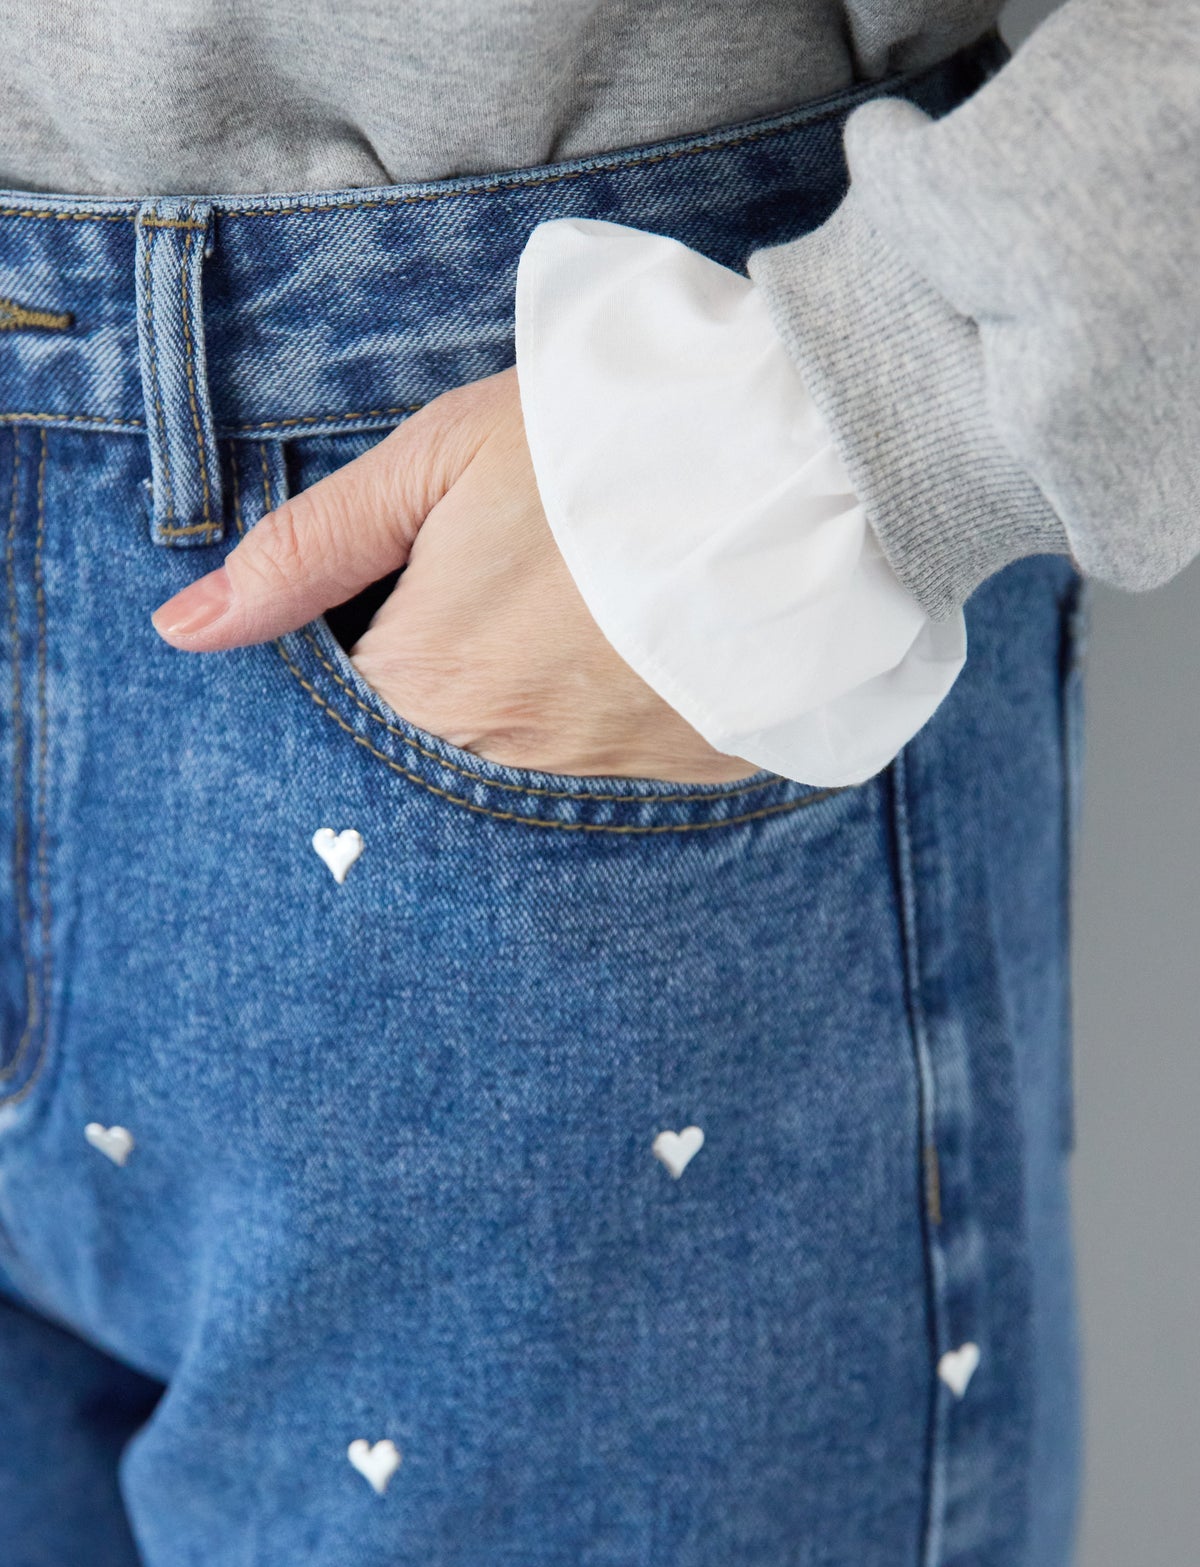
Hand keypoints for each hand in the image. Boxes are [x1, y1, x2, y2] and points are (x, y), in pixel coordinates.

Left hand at [152, 369, 755, 782]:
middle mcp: (503, 770)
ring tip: (551, 637)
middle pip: (416, 770)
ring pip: (506, 786)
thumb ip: (305, 549)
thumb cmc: (597, 449)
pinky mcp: (680, 785)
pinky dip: (591, 737)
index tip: (389, 619)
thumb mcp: (436, 462)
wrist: (797, 467)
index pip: (332, 732)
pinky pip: (600, 786)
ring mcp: (599, 789)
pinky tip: (615, 669)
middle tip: (486, 623)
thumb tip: (184, 629)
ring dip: (508, 727)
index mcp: (427, 690)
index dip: (350, 672)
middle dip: (427, 709)